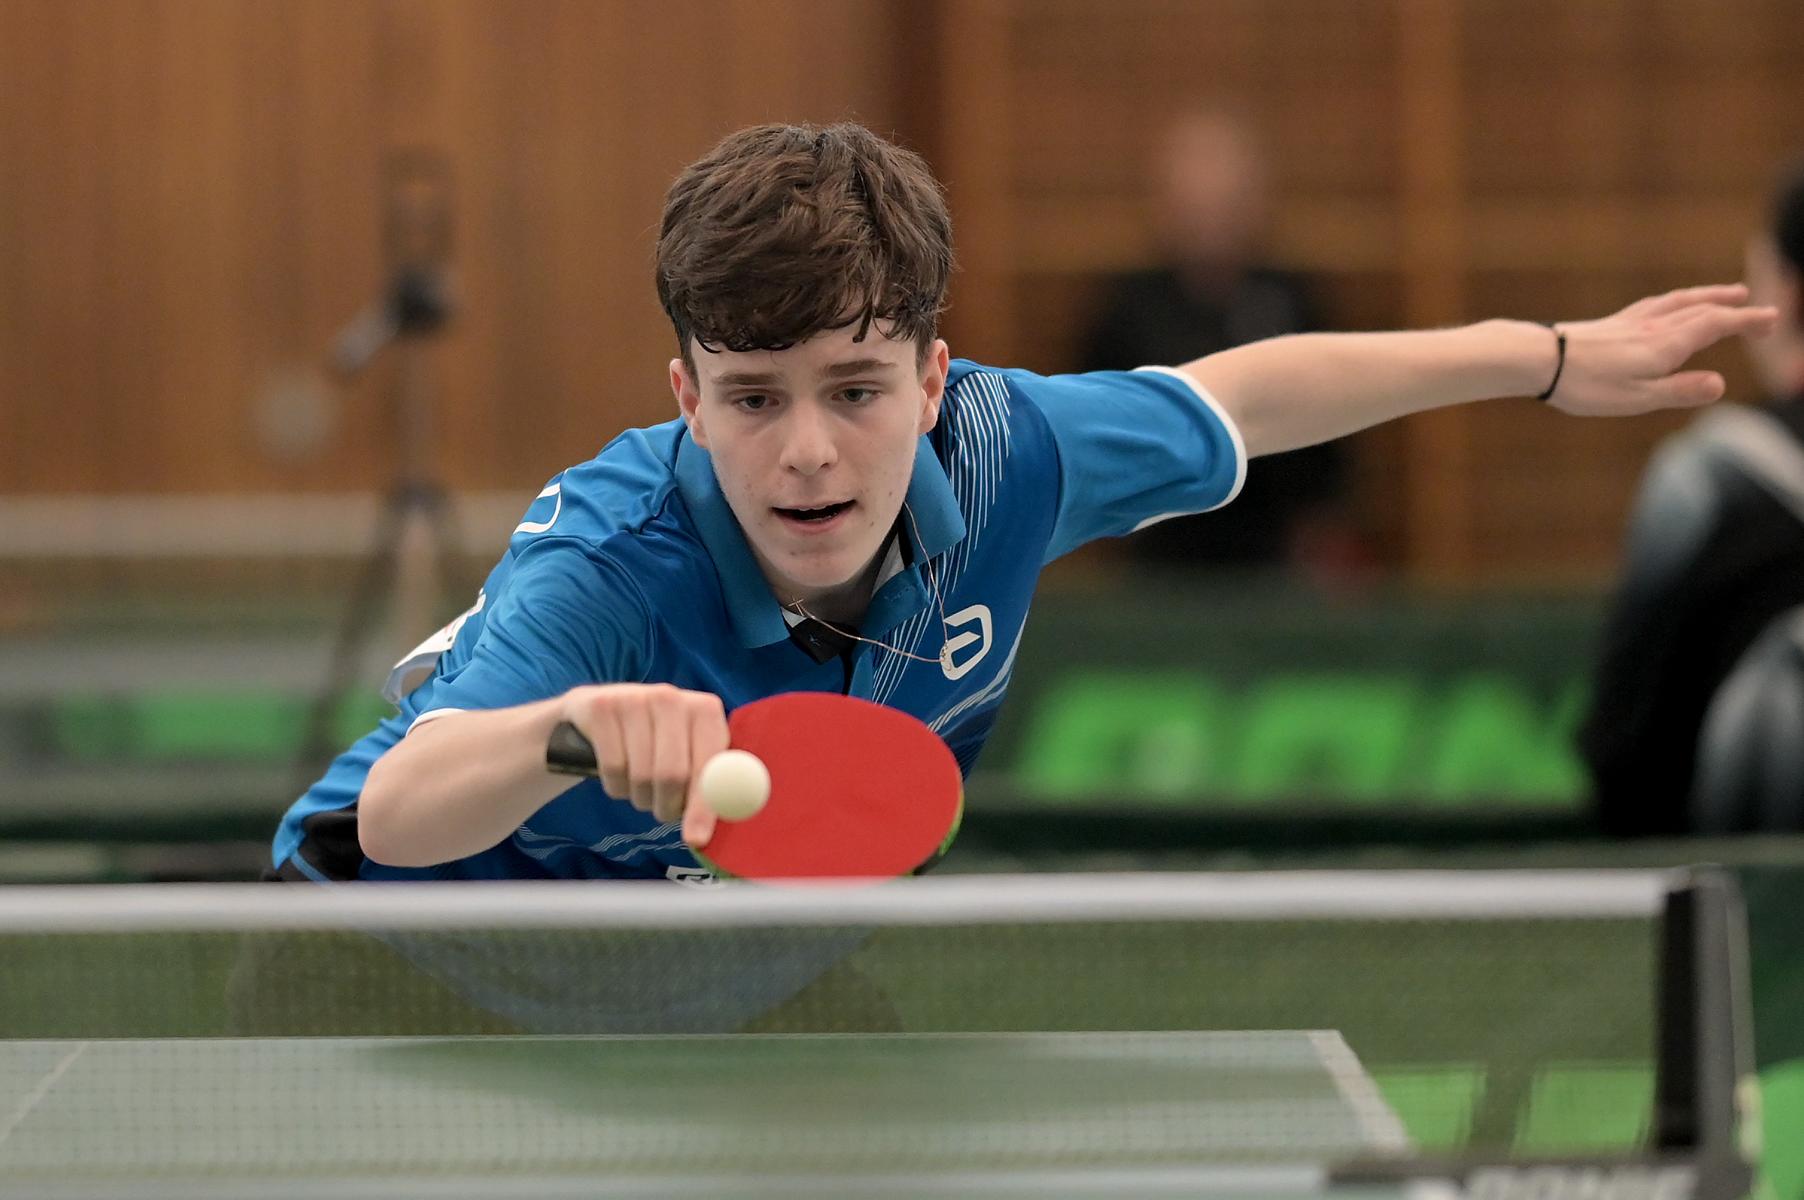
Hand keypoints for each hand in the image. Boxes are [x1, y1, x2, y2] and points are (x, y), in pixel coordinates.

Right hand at [558, 683, 729, 847]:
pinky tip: (618, 775)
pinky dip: (615, 786)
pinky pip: (612, 768)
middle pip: (673, 774)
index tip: (695, 838)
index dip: (704, 805)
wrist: (597, 715)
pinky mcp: (601, 707)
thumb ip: (709, 785)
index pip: (712, 764)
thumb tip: (711, 832)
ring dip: (639, 797)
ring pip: (641, 775)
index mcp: (705, 710)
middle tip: (663, 812)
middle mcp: (672, 697)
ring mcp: (634, 698)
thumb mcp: (687, 755)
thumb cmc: (655, 745)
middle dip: (666, 805)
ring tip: (640, 788)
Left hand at [1545, 284, 1778, 415]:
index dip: (1746, 321)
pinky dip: (1678, 300)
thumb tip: (1720, 384)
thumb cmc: (1585, 385)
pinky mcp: (1613, 323)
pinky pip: (1657, 304)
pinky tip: (1671, 304)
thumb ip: (1679, 390)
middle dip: (1736, 309)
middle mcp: (1653, 326)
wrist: (1538, 359)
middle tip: (1764, 312)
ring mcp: (1632, 322)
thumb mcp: (1636, 398)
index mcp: (1665, 344)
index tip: (1772, 319)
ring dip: (1709, 296)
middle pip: (1703, 310)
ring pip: (1680, 301)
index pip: (1716, 325)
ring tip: (1729, 293)